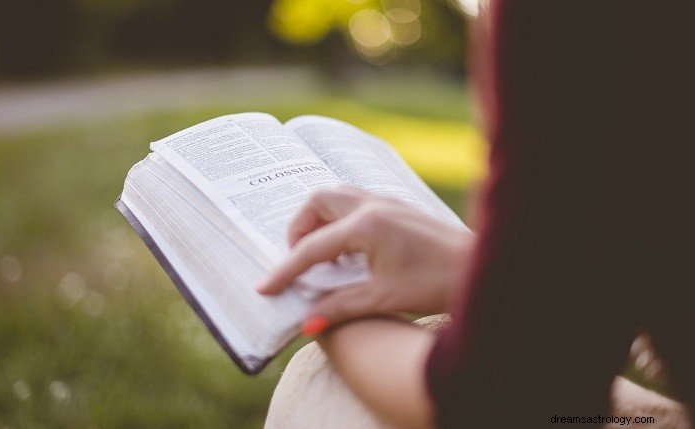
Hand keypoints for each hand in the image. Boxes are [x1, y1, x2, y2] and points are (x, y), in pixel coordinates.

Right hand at [257, 185, 473, 328]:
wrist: (481, 268)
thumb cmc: (438, 283)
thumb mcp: (383, 298)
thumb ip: (340, 307)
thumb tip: (307, 323)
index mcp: (366, 226)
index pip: (312, 247)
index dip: (285, 270)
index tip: (265, 288)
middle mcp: (373, 205)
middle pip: (317, 201)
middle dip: (299, 229)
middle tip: (299, 261)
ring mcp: (386, 202)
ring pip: (336, 196)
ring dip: (319, 220)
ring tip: (321, 255)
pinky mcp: (397, 207)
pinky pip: (354, 202)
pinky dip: (339, 220)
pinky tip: (348, 250)